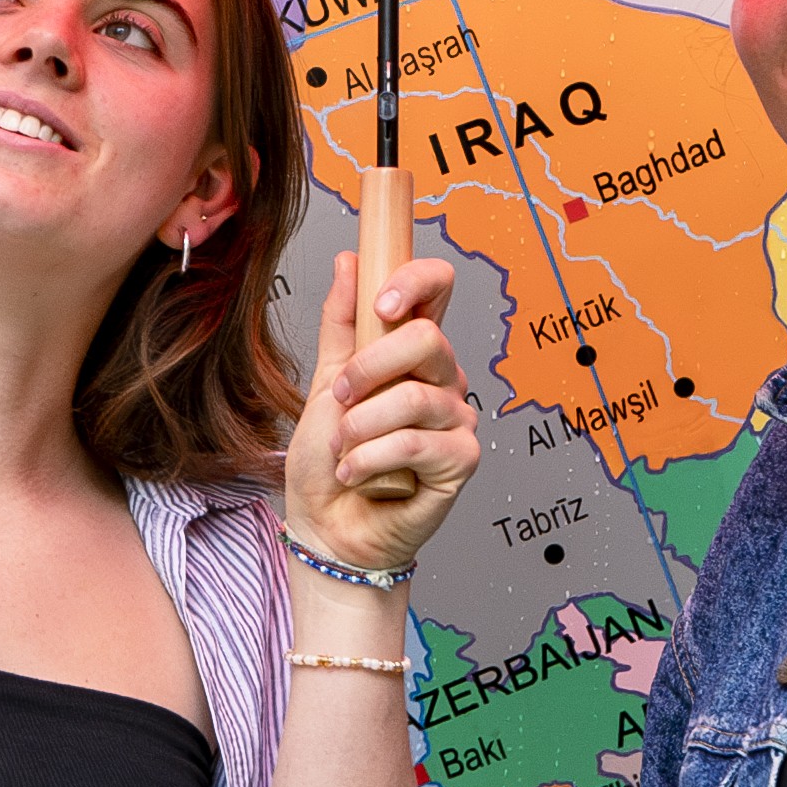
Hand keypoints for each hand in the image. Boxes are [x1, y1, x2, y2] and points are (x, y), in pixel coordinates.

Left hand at [282, 248, 475, 576]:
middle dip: (368, 369)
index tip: (379, 305)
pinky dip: (370, 459)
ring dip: (359, 427)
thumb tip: (349, 261)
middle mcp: (443, 380)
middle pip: (427, 339)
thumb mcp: (325, 381)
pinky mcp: (462, 460)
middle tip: (340, 398)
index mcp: (414, 352)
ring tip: (343, 449)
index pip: (437, 289)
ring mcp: (457, 419)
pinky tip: (356, 474)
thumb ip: (341, 323)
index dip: (414, 282)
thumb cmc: (328, 460)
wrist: (326, 526)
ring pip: (413, 397)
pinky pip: (414, 442)